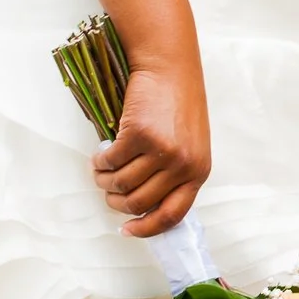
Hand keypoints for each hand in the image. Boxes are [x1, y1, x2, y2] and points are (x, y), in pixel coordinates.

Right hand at [92, 59, 212, 236]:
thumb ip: (174, 174)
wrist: (169, 68)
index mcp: (198, 172)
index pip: (173, 215)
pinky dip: (100, 161)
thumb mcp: (189, 145)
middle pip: (139, 203)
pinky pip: (111, 161)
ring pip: (122, 184)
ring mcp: (162, 150)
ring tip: (101, 170)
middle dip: (116, 201)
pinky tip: (100, 155)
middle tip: (108, 190)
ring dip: (104, 180)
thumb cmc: (177, 105)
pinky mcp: (139, 134)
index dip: (147, 228)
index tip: (128, 230)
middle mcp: (183, 165)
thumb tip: (142, 206)